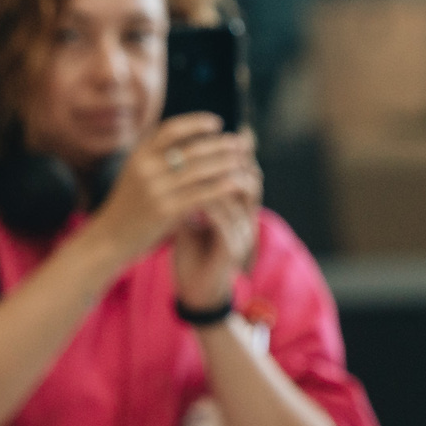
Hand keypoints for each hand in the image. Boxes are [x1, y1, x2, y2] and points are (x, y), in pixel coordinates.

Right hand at [84, 114, 254, 268]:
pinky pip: (200, 194)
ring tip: (243, 162)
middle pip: (191, 149)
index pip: (171, 130)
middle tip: (241, 143)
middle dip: (220, 144)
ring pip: (199, 171)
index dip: (196, 123)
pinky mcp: (164, 211)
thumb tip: (183, 144)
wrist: (107, 239)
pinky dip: (221, 187)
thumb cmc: (127, 209)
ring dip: (225, 164)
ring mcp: (154, 189)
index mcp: (138, 155)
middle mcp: (145, 168)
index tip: (216, 123)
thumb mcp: (134, 177)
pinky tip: (236, 185)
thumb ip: (154, 160)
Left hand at [172, 130, 262, 309]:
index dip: (228, 153)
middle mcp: (246, 217)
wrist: (196, 292)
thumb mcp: (191, 217)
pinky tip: (189, 195)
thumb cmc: (192, 253)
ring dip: (215, 178)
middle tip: (202, 142)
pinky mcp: (232, 249)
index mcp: (238, 209)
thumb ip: (190, 192)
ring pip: (237, 195)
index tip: (207, 134)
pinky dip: (207, 205)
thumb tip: (176, 161)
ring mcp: (243, 233)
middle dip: (226, 158)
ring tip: (193, 164)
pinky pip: (224, 219)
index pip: (242, 171)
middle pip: (248, 177)